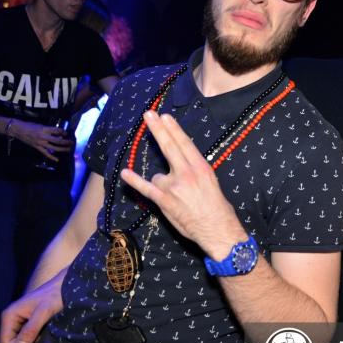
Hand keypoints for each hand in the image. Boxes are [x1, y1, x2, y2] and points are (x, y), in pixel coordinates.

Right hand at [0, 269, 64, 342]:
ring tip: (43, 334)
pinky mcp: (27, 323)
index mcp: (9, 316)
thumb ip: (31, 330)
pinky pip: (25, 338)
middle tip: (41, 337)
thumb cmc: (56, 295)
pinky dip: (34, 339)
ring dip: (30, 342)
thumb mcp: (44, 312)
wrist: (66, 284)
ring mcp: (18, 322)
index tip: (36, 339)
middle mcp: (10, 319)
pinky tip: (44, 333)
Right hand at [11, 119, 73, 161]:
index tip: (67, 134)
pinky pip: (46, 153)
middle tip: (72, 142)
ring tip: (69, 149)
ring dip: (63, 149)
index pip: (57, 131)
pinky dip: (52, 157)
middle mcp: (43, 137)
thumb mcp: (41, 125)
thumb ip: (49, 130)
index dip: (64, 132)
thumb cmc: (30, 126)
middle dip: (66, 142)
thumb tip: (58, 134)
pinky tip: (57, 159)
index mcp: (45, 129)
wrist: (18, 130)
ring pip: (54, 148)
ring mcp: (40, 143)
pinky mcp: (37, 147)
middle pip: (58, 140)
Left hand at [119, 111, 246, 258]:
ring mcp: (174, 186)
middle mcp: (187, 173)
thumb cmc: (218, 207)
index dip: (173, 129)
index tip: (165, 117)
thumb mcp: (211, 182)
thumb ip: (195, 171)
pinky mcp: (165, 201)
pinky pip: (146, 188)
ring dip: (163, 183)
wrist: (218, 229)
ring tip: (177, 198)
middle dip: (158, 129)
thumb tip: (182, 164)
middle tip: (149, 114)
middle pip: (169, 147)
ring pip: (159, 176)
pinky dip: (135, 181)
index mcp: (201, 167)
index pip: (184, 144)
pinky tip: (125, 173)